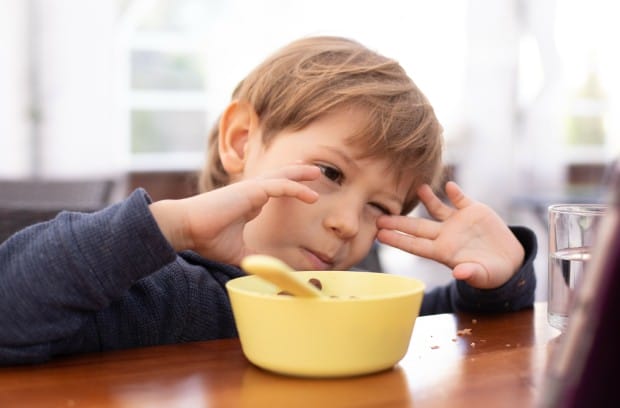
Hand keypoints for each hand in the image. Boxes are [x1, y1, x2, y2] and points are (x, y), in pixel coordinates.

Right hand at [150, 164, 319, 264]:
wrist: (187, 228)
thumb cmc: (206, 239)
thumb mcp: (239, 253)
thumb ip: (255, 259)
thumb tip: (268, 272)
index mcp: (248, 203)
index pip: (273, 190)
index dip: (288, 186)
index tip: (301, 189)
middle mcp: (251, 193)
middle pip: (279, 178)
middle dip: (297, 173)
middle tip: (313, 173)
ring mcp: (250, 189)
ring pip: (281, 176)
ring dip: (300, 174)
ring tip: (316, 173)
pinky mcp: (250, 190)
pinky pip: (279, 186)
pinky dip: (296, 188)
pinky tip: (310, 195)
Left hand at [376, 181, 523, 288]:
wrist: (509, 260)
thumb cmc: (492, 273)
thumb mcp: (483, 275)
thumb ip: (471, 274)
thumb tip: (459, 274)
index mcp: (443, 252)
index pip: (415, 246)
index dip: (398, 240)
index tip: (380, 235)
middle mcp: (446, 235)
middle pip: (417, 227)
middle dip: (399, 222)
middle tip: (379, 216)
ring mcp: (458, 222)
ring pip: (436, 208)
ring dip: (427, 199)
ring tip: (418, 188)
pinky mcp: (474, 211)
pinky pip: (461, 199)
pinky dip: (455, 193)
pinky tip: (449, 186)